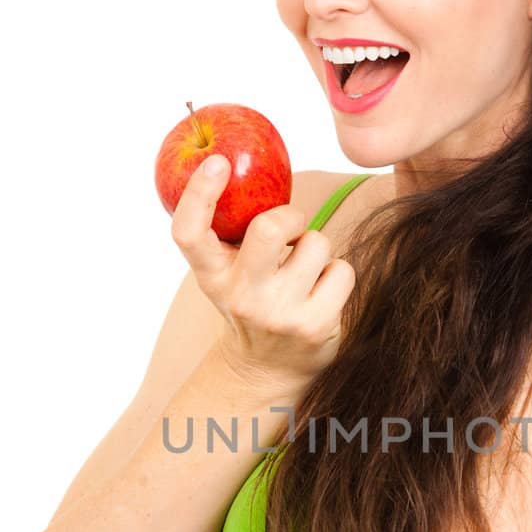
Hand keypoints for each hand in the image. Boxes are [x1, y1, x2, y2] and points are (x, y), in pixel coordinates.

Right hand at [170, 156, 356, 391]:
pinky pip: (342, 270)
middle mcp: (241, 296)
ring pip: (317, 243)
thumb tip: (243, 162)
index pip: (189, 232)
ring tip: (304, 271)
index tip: (218, 162)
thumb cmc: (252, 300)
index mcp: (212, 276)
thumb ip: (231, 231)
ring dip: (317, 248)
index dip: (199, 193)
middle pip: (270, 228)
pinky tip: (321, 292)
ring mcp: (279, 313)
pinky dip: (337, 274)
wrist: (268, 369)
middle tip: (291, 230)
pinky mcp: (315, 325)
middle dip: (291, 216)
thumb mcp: (227, 272)